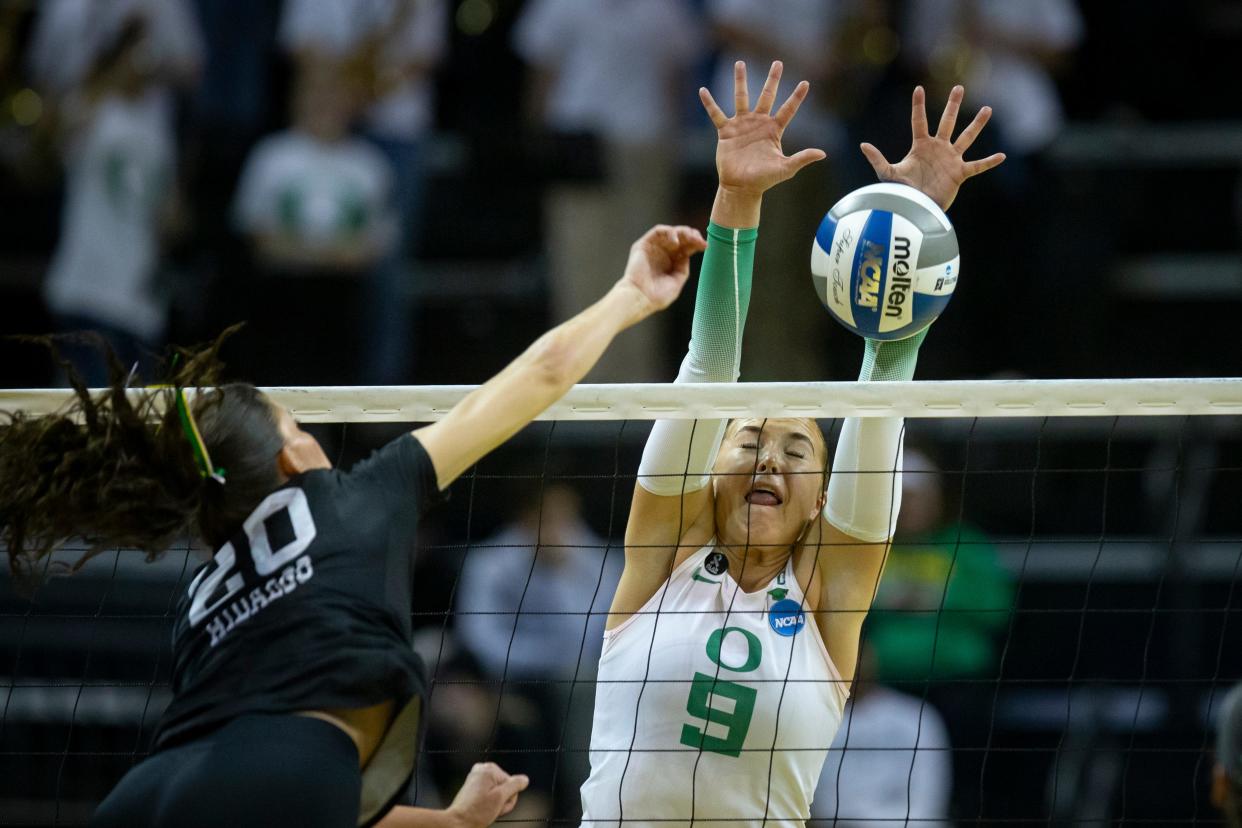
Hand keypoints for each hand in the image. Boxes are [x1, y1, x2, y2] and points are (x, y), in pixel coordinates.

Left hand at [446, 762, 529, 827]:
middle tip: (491, 808)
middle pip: (506, 787)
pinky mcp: (474, 786)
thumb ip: (515, 786)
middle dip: (502, 801)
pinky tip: (482, 808)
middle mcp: (483, 769)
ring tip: (486, 809)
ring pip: (499, 792)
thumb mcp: (500, 798)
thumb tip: (525, 779)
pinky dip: (490, 802)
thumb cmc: (477, 812)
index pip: (513, 784)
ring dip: (496, 804)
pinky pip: (491, 794)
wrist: (458, 823)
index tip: (496, 805)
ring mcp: (478, 777)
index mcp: (490, 769)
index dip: (508, 798)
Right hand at [619, 225, 706, 317]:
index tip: (705, 246)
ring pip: (671, 232)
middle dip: (692, 236)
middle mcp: (663, 254)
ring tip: (690, 238)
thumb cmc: (657, 296)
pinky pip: (658, 231)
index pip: (686, 248)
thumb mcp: (676, 282)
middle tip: (699, 240)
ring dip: (683, 232)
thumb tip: (687, 255)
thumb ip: (682, 268)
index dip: (696, 244)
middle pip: (681, 238)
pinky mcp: (644, 244)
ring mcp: (653, 248)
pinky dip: (669, 232)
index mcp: (671, 262)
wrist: (640, 298)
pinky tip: (676, 242)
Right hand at [700, 61, 825, 198]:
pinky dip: (709, 103)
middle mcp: (759, 123)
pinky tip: (702, 90)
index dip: (796, 97)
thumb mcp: (785, 168)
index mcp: (774, 130)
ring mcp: (742, 125)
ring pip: (741, 98)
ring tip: (740, 63)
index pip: (788, 109)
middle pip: (767, 96)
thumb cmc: (764, 180)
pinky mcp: (726, 131)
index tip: (806, 83)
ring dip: (740, 81)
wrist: (741, 187)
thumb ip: (802, 158)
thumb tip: (822, 153)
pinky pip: (716, 114)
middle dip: (772, 80)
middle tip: (778, 62)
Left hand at [860, 85, 1005, 210]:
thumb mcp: (888, 174)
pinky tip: (1002, 156)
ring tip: (987, 109)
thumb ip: (877, 159)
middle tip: (959, 87)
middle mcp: (938, 148)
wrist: (916, 209)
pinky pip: (977, 166)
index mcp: (921, 146)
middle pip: (947, 122)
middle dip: (953, 105)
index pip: (919, 121)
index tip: (919, 89)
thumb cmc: (902, 192)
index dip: (919, 105)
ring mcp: (950, 159)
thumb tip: (862, 144)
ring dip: (976, 125)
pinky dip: (989, 162)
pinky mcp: (959, 173)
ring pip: (966, 137)